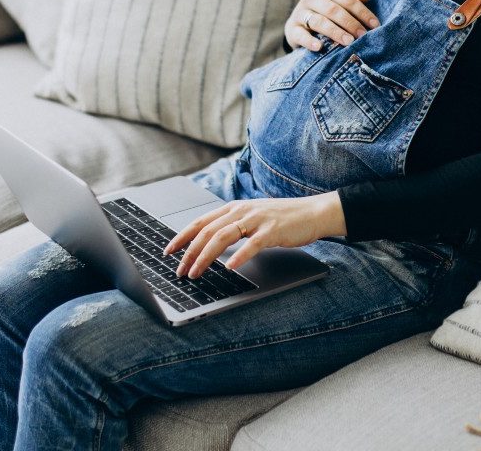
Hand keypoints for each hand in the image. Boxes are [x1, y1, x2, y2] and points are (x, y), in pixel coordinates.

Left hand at [162, 192, 345, 278]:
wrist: (312, 212)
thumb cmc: (282, 219)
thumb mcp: (252, 218)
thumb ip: (232, 227)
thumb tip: (209, 244)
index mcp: (234, 207)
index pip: (201, 221)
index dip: (182, 236)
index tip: (168, 251)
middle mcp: (241, 210)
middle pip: (208, 231)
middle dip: (189, 252)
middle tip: (180, 271)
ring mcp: (256, 219)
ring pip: (223, 237)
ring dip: (205, 257)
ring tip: (196, 273)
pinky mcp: (272, 230)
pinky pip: (251, 244)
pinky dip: (239, 256)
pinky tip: (230, 268)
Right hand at [284, 0, 379, 51]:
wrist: (300, 28)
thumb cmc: (326, 15)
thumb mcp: (338, 5)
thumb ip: (351, 0)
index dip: (362, 12)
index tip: (375, 25)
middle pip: (333, 9)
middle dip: (350, 23)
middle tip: (363, 36)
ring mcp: (299, 13)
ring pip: (318, 21)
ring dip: (335, 32)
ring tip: (348, 42)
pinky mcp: (291, 29)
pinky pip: (300, 34)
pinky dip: (309, 41)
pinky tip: (319, 47)